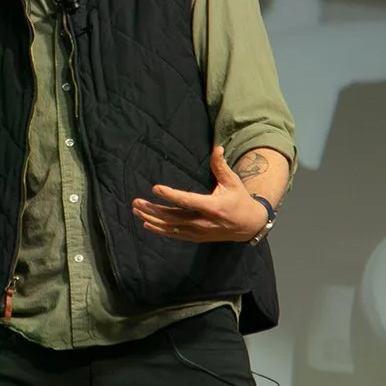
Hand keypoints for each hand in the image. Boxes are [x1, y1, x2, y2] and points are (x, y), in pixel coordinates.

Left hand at [131, 146, 268, 242]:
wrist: (249, 225)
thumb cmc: (239, 200)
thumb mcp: (233, 181)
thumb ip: (221, 166)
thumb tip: (217, 147)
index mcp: (212, 206)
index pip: (187, 201)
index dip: (170, 195)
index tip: (155, 188)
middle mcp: (203, 222)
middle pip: (173, 216)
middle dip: (153, 210)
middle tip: (136, 202)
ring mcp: (199, 232)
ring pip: (171, 227)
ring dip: (152, 219)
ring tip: (136, 211)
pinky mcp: (196, 237)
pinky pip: (174, 235)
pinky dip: (160, 230)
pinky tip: (146, 224)